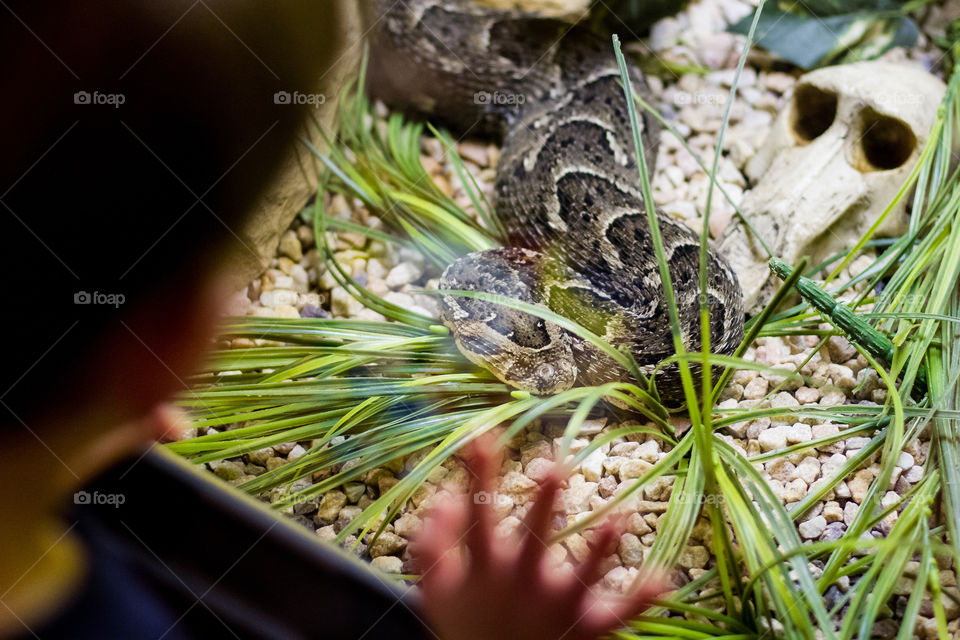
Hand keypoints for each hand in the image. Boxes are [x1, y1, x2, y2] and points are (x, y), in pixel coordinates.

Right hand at [410, 437, 665, 639]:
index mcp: (486, 566)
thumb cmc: (466, 624)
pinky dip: (641, 598)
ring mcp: (556, 607)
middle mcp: (522, 582)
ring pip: (583, 575)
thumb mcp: (437, 588)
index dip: (479, 474)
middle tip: (554, 468)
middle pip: (535, 535)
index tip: (482, 435)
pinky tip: (663, 578)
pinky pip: (618, 615)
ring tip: (620, 518)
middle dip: (544, 502)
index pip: (479, 512)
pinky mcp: (584, 629)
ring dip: (601, 547)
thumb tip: (446, 495)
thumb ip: (434, 542)